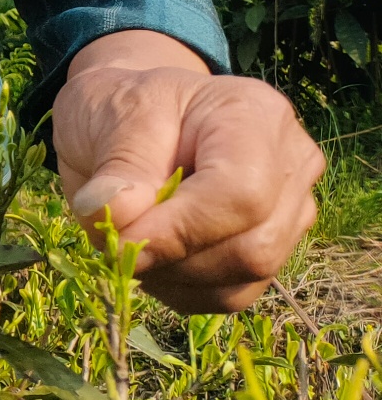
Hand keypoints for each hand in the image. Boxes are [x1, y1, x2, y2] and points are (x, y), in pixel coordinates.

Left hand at [54, 43, 322, 313]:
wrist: (128, 116)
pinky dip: (180, 288)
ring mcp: (289, 211)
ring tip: (128, 238)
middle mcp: (290, 165)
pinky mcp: (272, 250)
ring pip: (244, 279)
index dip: (178, 231)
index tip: (117, 240)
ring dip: (172, 276)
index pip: (241, 194)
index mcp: (255, 114)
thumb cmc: (121, 105)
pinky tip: (149, 255)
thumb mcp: (110, 113)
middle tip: (114, 238)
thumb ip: (120, 168)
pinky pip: (231, 294)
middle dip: (172, 256)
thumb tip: (118, 220)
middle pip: (252, 247)